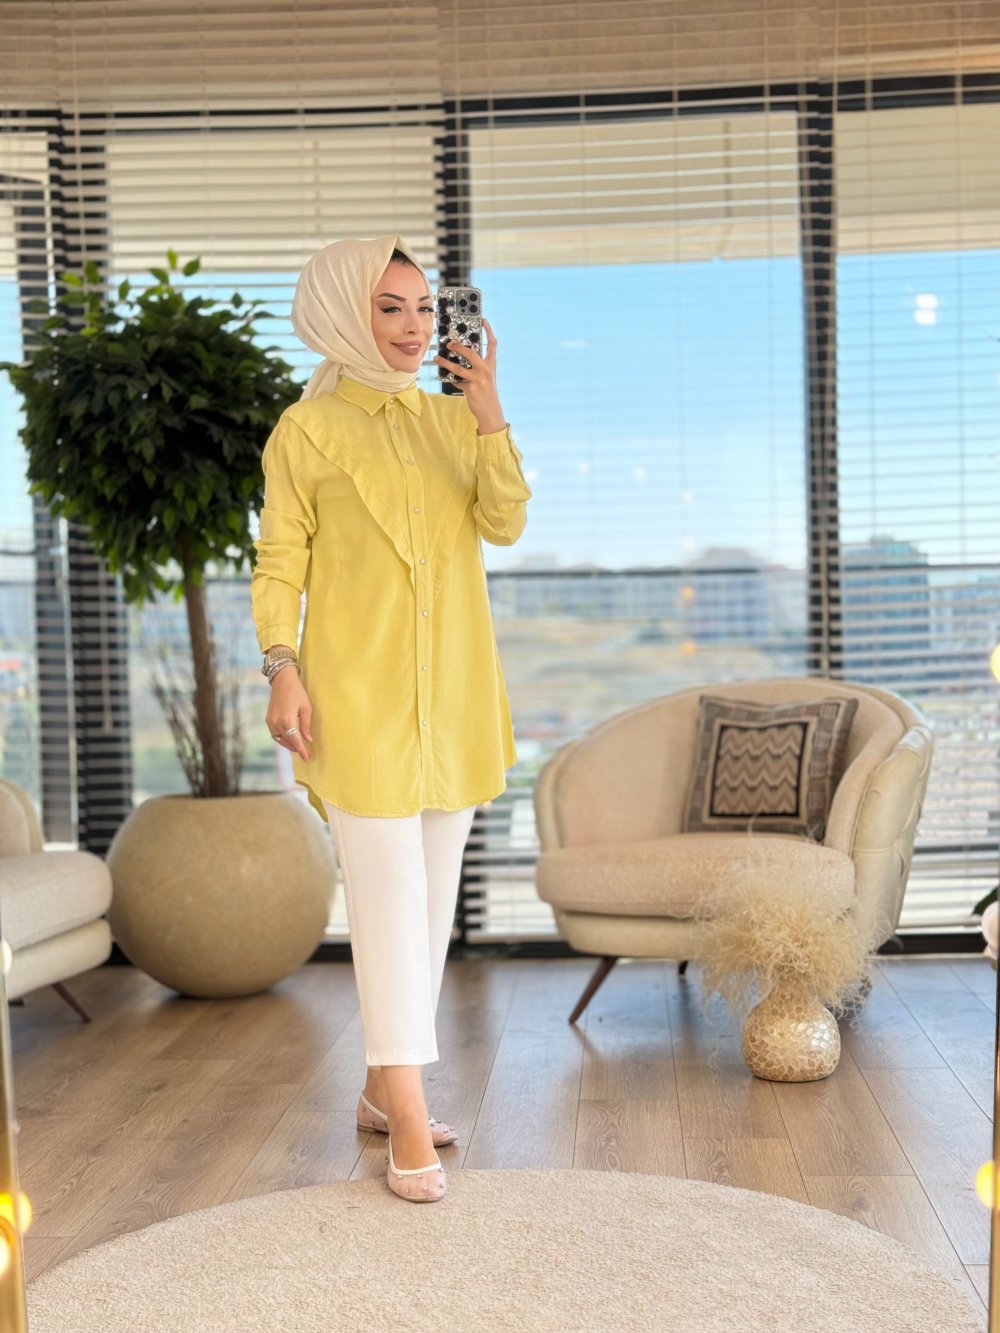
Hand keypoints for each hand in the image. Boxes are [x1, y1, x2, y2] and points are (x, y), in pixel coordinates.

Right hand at [266, 670, 311, 760]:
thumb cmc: (297, 692)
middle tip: (305, 754)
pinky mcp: (268, 719)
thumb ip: (306, 725)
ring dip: (288, 745)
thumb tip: (308, 739)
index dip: (301, 750)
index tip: (307, 758)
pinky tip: (289, 740)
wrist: (282, 681)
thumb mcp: (306, 708)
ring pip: (280, 739)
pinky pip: (275, 734)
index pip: (295, 740)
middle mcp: (277, 722)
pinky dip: (282, 739)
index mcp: (288, 719)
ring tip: (298, 748)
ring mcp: (271, 721)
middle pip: (287, 741)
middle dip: (296, 748)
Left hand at [434, 317, 504, 432]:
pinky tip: (447, 377)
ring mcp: (478, 379)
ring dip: (445, 362)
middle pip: (470, 353)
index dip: (488, 331)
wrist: (490, 411)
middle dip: (458, 347)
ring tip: (437, 358)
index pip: (492, 344)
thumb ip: (478, 366)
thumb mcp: (487, 377)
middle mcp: (485, 370)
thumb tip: (463, 357)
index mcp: (491, 365)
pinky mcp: (470, 389)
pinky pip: (456, 381)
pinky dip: (451, 379)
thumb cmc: (487, 393)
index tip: (483, 320)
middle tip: (449, 343)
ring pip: (458, 368)